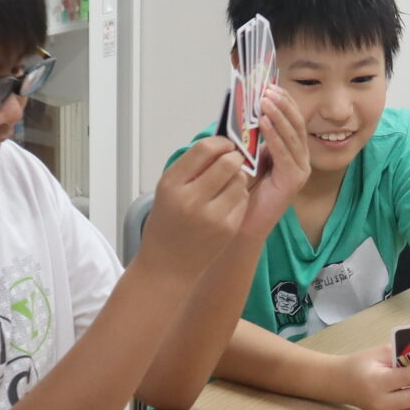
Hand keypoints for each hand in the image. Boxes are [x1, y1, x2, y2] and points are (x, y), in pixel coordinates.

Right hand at [138, 139, 252, 278]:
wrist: (166, 267)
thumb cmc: (166, 224)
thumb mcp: (166, 192)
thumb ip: (190, 168)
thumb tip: (220, 144)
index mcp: (172, 185)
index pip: (204, 149)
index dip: (220, 142)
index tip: (225, 144)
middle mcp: (191, 198)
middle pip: (228, 162)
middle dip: (234, 157)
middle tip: (232, 160)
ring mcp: (212, 215)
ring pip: (240, 180)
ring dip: (238, 177)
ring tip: (226, 185)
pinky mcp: (228, 228)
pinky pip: (243, 199)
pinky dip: (239, 196)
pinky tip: (227, 203)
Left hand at [243, 85, 311, 232]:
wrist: (242, 222)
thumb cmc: (243, 189)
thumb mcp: (248, 154)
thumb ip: (252, 135)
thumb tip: (245, 106)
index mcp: (291, 149)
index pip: (292, 119)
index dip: (283, 101)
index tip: (269, 85)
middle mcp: (300, 158)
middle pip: (296, 123)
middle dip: (282, 104)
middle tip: (267, 90)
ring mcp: (299, 169)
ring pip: (292, 136)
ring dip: (278, 116)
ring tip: (264, 102)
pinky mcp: (294, 181)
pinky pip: (285, 154)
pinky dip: (274, 136)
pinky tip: (264, 123)